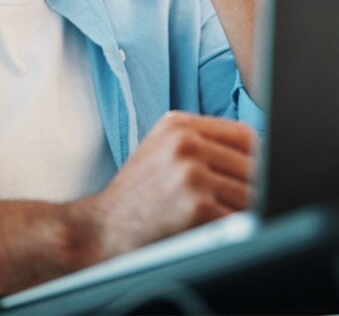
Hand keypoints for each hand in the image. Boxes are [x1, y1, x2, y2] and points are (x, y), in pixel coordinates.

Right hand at [87, 111, 256, 258]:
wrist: (100, 230)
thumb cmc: (137, 196)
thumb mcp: (162, 150)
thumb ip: (203, 144)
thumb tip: (262, 156)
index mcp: (179, 124)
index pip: (244, 135)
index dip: (259, 160)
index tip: (261, 179)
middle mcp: (185, 143)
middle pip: (253, 165)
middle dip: (257, 191)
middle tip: (251, 208)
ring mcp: (191, 173)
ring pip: (252, 194)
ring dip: (250, 214)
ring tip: (233, 223)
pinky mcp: (197, 206)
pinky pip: (241, 220)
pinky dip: (241, 232)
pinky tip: (225, 237)